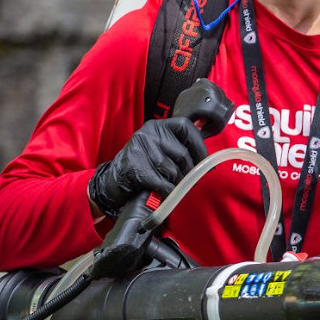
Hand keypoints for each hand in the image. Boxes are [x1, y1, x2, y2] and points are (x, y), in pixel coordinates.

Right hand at [88, 117, 207, 217]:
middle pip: (182, 154)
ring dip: (176, 183)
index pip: (186, 128)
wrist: (111, 182)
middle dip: (189, 172)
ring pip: (173, 170)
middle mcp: (148, 133)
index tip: (205, 162)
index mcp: (158, 126)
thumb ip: (179, 148)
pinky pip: (162, 182)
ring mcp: (140, 148)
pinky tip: (165, 193)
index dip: (199, 146)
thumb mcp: (159, 149)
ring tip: (171, 186)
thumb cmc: (142, 166)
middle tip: (188, 181)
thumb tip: (207, 159)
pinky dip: (167, 191)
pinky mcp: (135, 166)